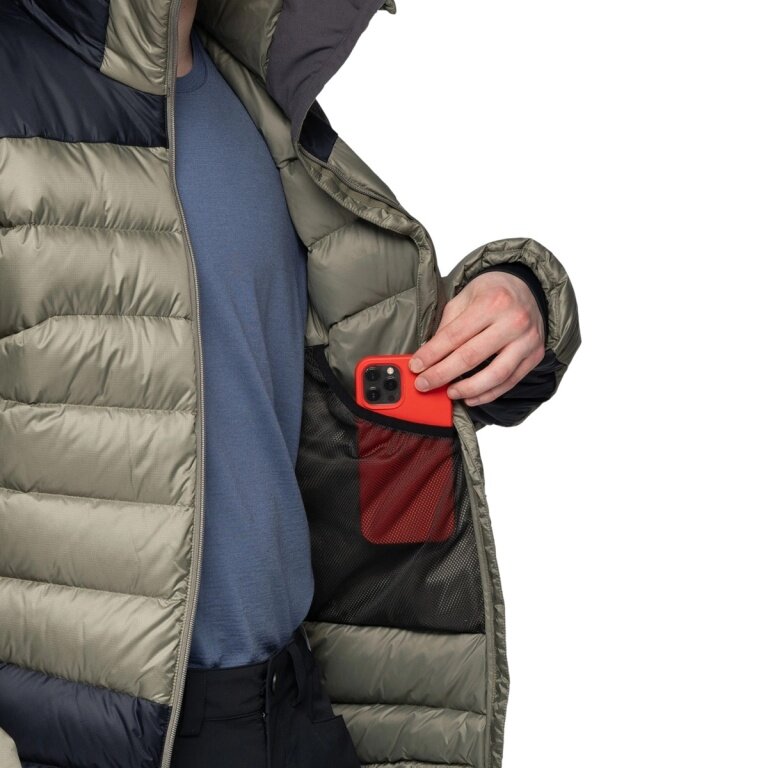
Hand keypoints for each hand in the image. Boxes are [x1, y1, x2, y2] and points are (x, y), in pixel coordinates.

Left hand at [408, 270, 545, 406]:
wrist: (529, 287)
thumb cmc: (493, 292)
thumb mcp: (465, 297)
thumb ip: (448, 325)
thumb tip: (429, 355)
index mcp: (491, 302)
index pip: (454, 335)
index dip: (432, 354)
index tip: (416, 367)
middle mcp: (513, 321)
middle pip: (471, 357)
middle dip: (442, 374)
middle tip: (424, 384)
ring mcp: (527, 340)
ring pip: (494, 375)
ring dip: (467, 389)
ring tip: (449, 392)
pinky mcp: (534, 356)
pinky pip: (509, 382)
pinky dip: (488, 394)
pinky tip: (471, 397)